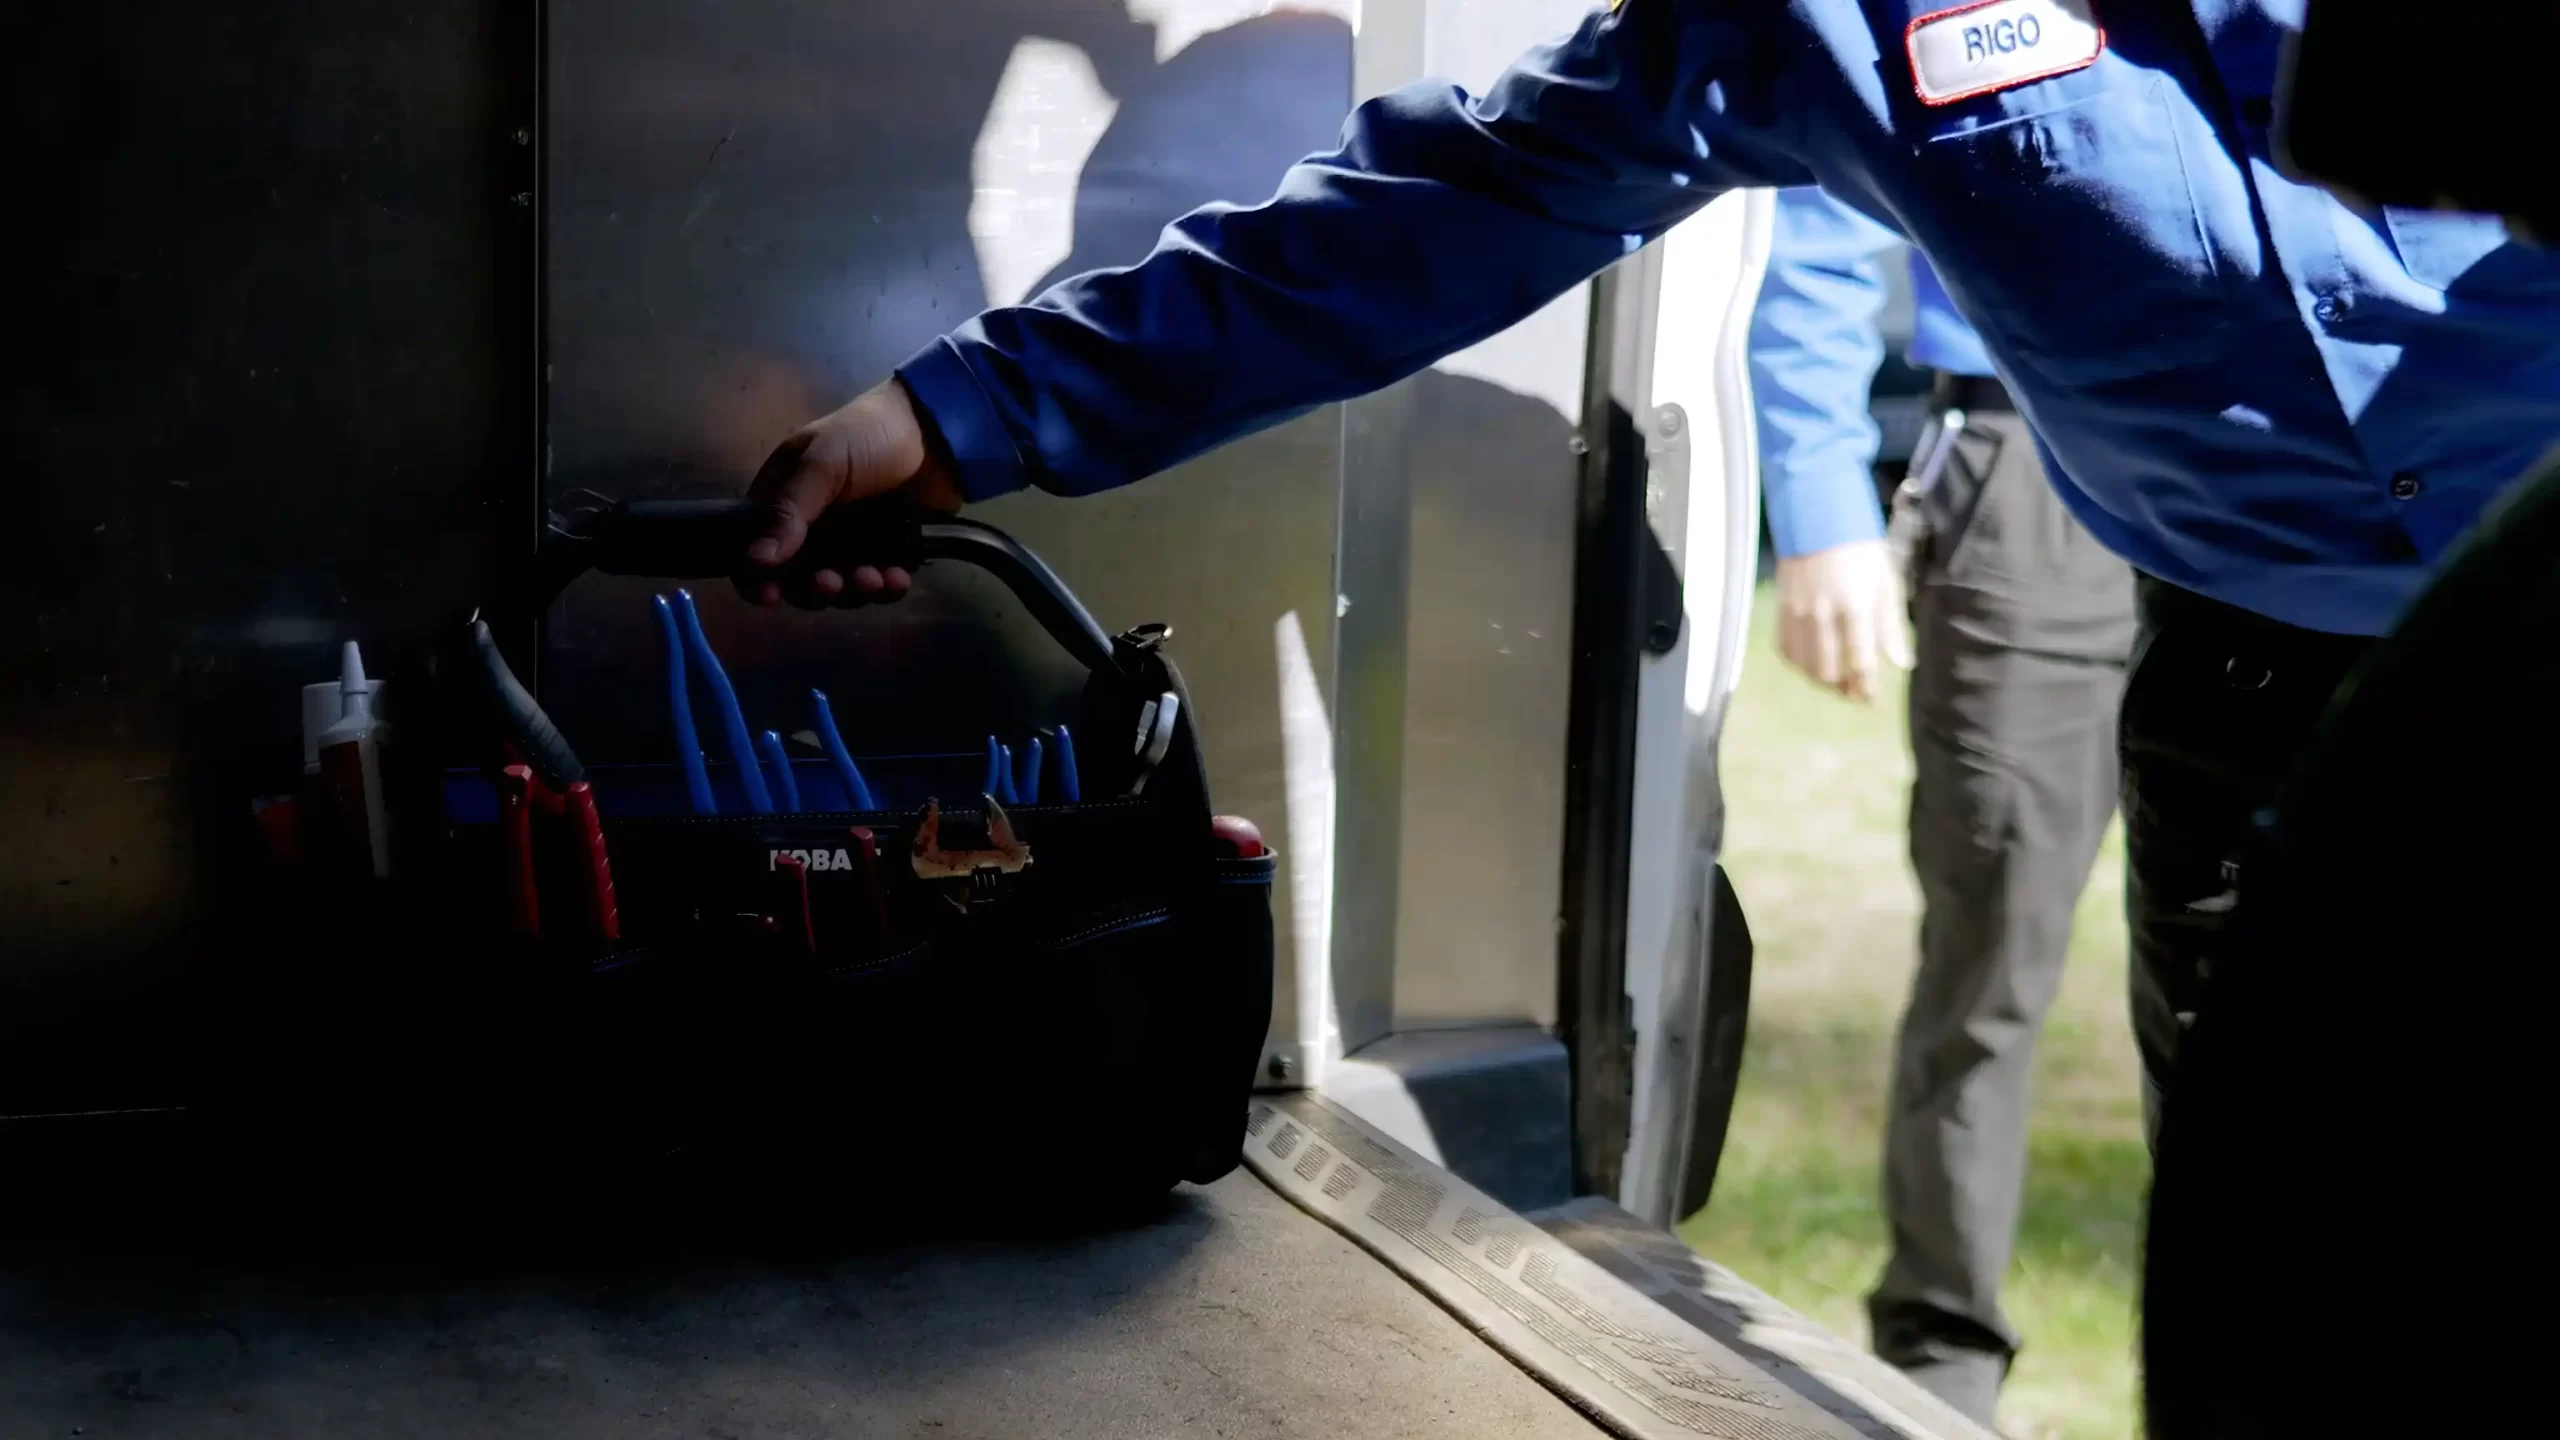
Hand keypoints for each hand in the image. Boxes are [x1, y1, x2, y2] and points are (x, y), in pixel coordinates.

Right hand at [736, 379, 965, 609]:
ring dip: (852, 591)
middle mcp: (812, 527)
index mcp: (784, 499)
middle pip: (797, 579)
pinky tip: (896, 578)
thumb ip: (789, 511)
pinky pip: (879, 584)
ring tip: (872, 577)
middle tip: (830, 583)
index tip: (769, 594)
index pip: (757, 548)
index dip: (757, 576)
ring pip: (839, 587)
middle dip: (813, 589)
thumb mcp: (823, 463)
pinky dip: (886, 587)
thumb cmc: (869, 436)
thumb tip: (755, 560)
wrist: (938, 433)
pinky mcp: (887, 552)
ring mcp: (850, 542)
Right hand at [1773, 538, 1912, 702]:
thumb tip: (1902, 663)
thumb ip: (1891, 626)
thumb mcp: (1886, 584)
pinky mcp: (1782, 610)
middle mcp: (1823, 614)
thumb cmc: (1861, 552)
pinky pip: (1786, 650)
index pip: (1859, 660)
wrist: (1820, 521)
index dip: (1865, 686)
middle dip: (1843, 689)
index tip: (1871, 698)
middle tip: (1855, 693)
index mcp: (1854, 606)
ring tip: (1836, 682)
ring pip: (1805, 665)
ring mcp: (1798, 613)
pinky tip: (1812, 664)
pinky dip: (1799, 664)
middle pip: (1828, 671)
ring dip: (1821, 680)